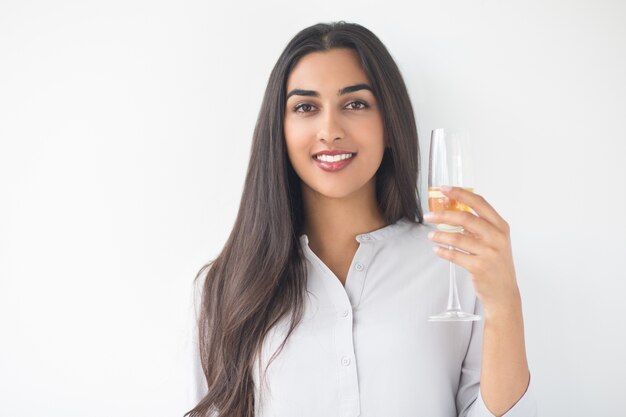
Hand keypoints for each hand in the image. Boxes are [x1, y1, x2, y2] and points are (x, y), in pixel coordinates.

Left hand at [423, 186, 520, 314]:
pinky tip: (437, 249)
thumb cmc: (497, 264)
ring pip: (457, 237)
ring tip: (431, 235)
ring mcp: (489, 252)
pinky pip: (455, 255)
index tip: (444, 189)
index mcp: (501, 226)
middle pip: (465, 218)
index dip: (460, 193)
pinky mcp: (479, 267)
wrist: (504, 292)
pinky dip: (443, 251)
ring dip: (440, 235)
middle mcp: (497, 237)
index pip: (479, 203)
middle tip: (428, 215)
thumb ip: (479, 226)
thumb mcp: (495, 241)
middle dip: (442, 215)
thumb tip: (452, 211)